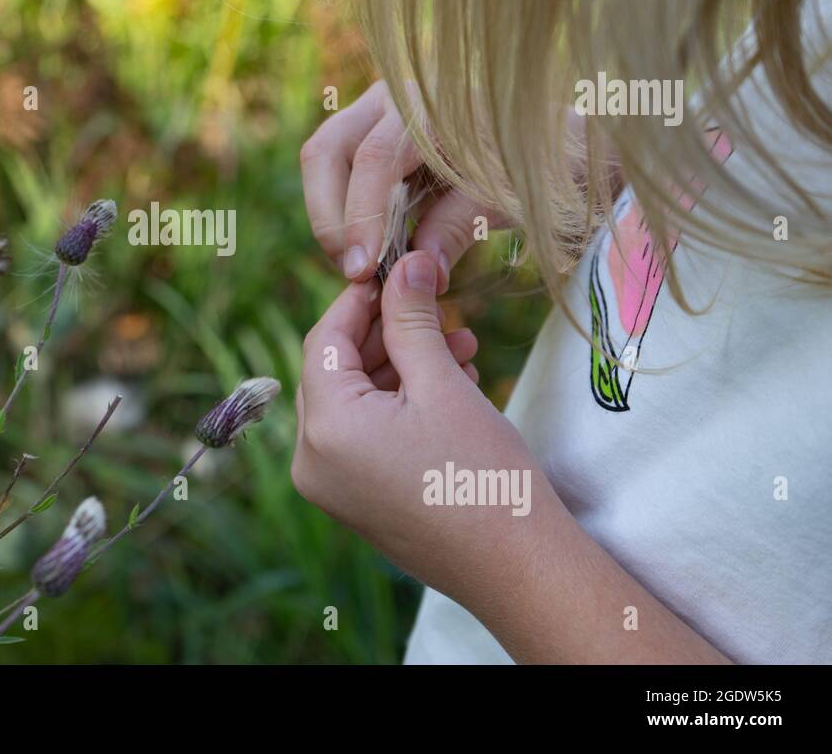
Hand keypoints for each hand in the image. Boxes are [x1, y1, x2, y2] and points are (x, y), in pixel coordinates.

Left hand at [293, 251, 731, 662]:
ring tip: (460, 347)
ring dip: (401, 368)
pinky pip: (363, 435)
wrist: (518, 569)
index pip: (325, 340)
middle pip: (336, 370)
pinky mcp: (355, 500)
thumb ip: (413, 319)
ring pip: (353, 402)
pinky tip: (450, 384)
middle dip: (388, 334)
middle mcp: (312, 460)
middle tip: (437, 308)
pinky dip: (397, 405)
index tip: (398, 271)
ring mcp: (331, 486)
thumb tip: (403, 263)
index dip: (361, 300)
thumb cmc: (483, 476)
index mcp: (324, 429)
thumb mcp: (443, 383)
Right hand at [300, 80, 509, 286]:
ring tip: (359, 265)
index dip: (362, 217)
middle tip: (353, 272)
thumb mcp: (505, 199)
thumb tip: (423, 269)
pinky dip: (342, 211)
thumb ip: (459, 227)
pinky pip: (334, 170)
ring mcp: (375, 111)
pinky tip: (367, 247)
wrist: (545, 142)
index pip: (375, 157)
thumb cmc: (528, 167)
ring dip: (331, 217)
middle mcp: (395, 97)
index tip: (361, 271)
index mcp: (433, 105)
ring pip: (322, 159)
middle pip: (328, 149)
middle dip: (330, 218)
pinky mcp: (367, 133)